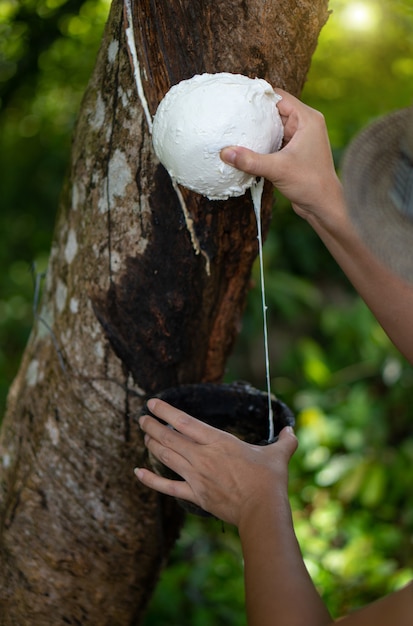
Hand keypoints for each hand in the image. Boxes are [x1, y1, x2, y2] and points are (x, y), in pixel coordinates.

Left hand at [135, 398, 297, 525]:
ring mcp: (196, 476)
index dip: (165, 411)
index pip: (184, 422)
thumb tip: (292, 431)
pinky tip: (138, 473)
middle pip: (169, 437)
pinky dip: (151, 479)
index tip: (152, 403)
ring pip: (166, 457)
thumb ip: (284, 441)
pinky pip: (167, 486)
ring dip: (152, 444)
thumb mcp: (278, 455)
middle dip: (152, 426)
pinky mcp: (195, 495)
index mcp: (218, 441)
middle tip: (143, 418)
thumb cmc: (270, 480)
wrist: (262, 511)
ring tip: (144, 436)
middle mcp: (202, 456)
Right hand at [220, 89, 343, 221]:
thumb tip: (225, 153)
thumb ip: (250, 160)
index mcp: (307, 119)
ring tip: (235, 128)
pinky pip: (275, 140)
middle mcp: (305, 124)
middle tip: (232, 112)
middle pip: (275, 110)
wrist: (323, 206)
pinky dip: (262, 142)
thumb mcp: (277, 169)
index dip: (259, 95)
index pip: (279, 97)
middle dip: (255, 113)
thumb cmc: (309, 184)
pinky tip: (246, 146)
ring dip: (258, 129)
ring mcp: (300, 138)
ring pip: (274, 126)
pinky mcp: (294, 151)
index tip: (238, 96)